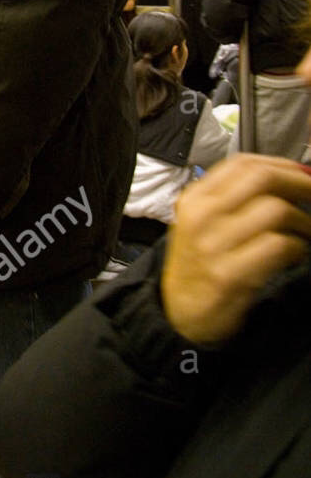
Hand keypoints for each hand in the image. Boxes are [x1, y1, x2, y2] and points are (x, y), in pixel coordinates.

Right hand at [161, 154, 310, 343]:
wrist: (179, 314)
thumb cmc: (199, 264)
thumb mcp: (202, 222)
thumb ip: (233, 198)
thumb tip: (287, 176)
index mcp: (196, 198)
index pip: (243, 163)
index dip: (281, 164)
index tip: (302, 173)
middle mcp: (202, 216)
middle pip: (262, 179)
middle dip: (300, 183)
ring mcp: (214, 246)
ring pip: (276, 211)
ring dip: (304, 221)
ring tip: (307, 233)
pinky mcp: (230, 275)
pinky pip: (279, 246)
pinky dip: (298, 247)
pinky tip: (297, 254)